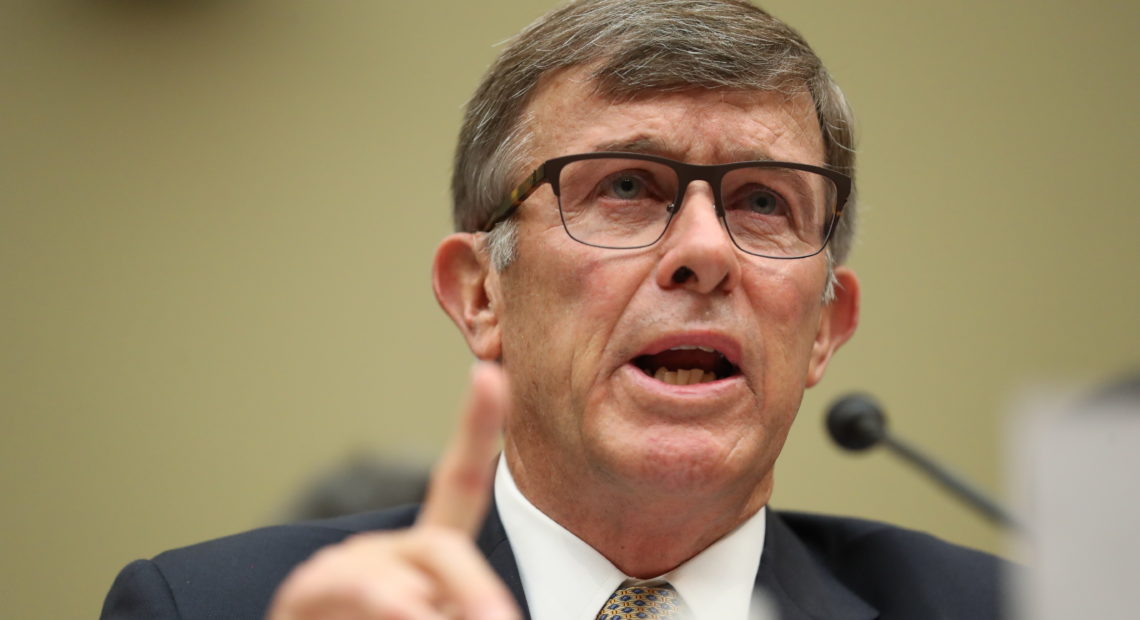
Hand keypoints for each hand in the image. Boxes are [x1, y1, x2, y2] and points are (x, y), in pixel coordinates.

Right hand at [267, 362, 519, 619]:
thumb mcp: (443, 618)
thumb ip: (467, 604)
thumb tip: (490, 613)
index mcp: (425, 558)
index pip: (459, 485)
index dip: (475, 427)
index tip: (490, 373)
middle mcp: (384, 551)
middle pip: (440, 545)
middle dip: (472, 589)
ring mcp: (340, 569)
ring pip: (390, 577)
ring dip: (416, 609)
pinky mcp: (301, 593)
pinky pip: (343, 588)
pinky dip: (384, 605)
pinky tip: (402, 613)